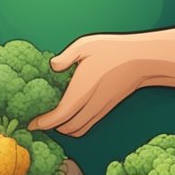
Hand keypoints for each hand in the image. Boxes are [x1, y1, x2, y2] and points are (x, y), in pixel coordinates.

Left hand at [28, 34, 147, 136]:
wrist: (142, 60)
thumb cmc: (113, 50)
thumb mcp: (85, 45)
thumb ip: (66, 57)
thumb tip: (52, 66)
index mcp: (82, 90)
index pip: (60, 116)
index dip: (44, 123)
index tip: (31, 124)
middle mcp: (92, 105)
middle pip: (68, 128)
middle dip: (52, 128)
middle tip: (39, 121)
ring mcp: (101, 109)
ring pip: (80, 129)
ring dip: (65, 129)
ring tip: (52, 119)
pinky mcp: (108, 108)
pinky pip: (89, 124)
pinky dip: (76, 125)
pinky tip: (71, 114)